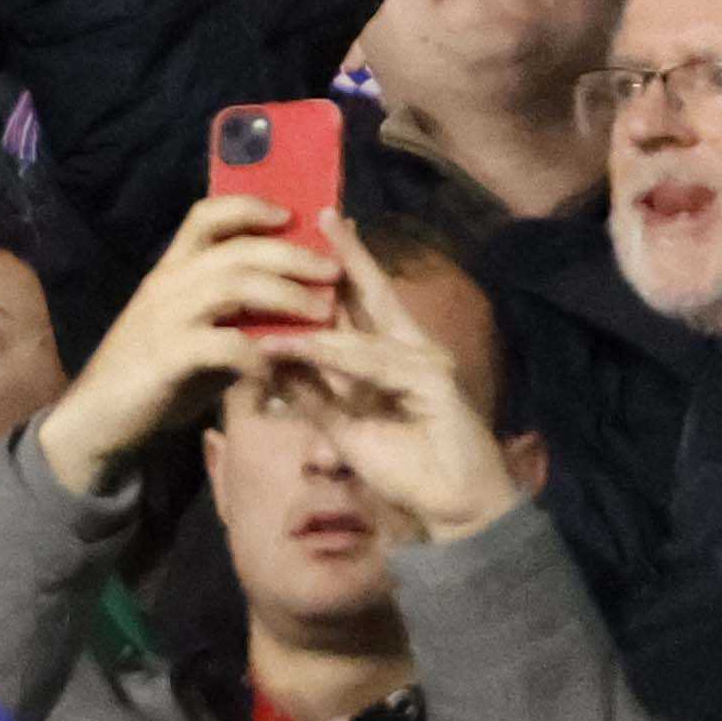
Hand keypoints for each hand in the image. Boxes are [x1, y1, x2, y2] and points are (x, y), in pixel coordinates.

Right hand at [38, 193, 344, 491]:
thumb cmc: (155, 377)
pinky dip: (257, 351)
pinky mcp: (166, 356)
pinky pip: (222, 343)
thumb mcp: (198, 336)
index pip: (206, 216)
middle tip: (332, 270)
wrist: (97, 422)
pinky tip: (278, 365)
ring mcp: (164, 317)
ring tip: (322, 311)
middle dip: (292, 254)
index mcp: (173, 270)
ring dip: (286, 294)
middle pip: (237, 249)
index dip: (250, 207)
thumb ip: (236, 316)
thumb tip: (297, 300)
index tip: (290, 214)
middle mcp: (168, 283)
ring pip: (234, 284)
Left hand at [280, 218, 527, 537]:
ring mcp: (426, 360)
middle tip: (323, 215)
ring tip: (268, 301)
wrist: (453, 506)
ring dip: (311, 324)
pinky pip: (372, 363)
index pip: (364, 304)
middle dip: (347, 256)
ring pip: (358, 335)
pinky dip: (330, 355)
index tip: (321, 230)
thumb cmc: (405, 468)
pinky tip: (296, 346)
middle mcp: (413, 348)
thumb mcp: (344, 427)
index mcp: (394, 356)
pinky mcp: (433, 380)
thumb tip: (273, 360)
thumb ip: (313, 394)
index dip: (344, 268)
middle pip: (375, 295)